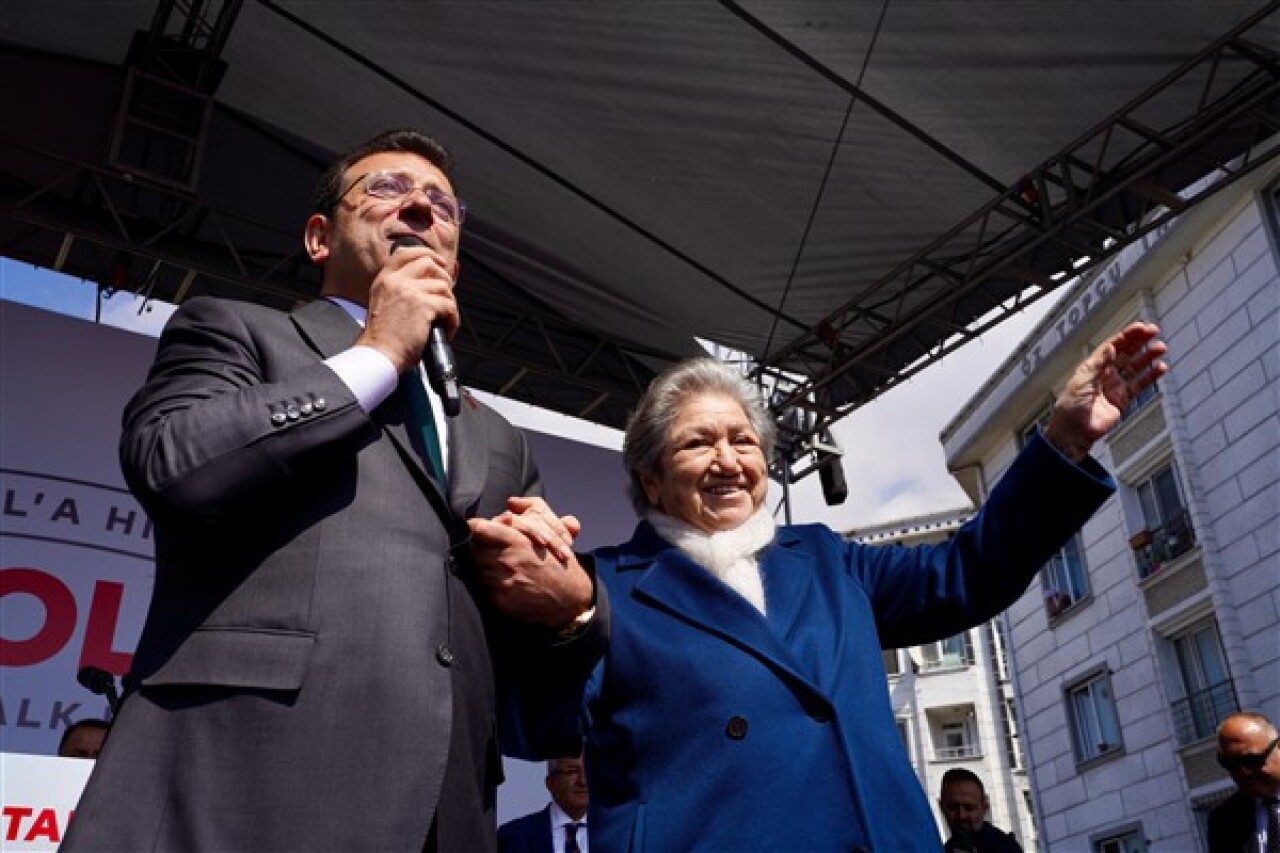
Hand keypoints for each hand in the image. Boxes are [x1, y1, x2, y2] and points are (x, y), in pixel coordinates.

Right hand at [357, 242, 459, 373]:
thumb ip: (400, 291)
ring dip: (449, 303)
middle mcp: (396, 281)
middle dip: (443, 277)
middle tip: (446, 295)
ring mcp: (409, 291)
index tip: (438, 262)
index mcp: (384, 280)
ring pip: (443, 286)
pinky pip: (449, 305)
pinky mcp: (423, 306)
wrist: (379, 355)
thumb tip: (428, 284)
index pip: (405, 252)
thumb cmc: (383, 338)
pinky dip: (452, 319)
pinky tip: (446, 330)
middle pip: (429, 263)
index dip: (426, 254)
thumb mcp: (384, 304)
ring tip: (444, 319)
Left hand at [468, 497, 592, 628]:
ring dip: (482, 567)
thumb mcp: (551, 532)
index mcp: (518, 541)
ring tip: (495, 567)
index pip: (480, 529)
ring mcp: (502, 582)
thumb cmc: (559, 564)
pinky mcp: (500, 601)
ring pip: (477, 569)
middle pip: (474, 549)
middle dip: (478, 548)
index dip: (475, 527)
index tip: (476, 528)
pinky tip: (499, 584)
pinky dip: (488, 585)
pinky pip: (483, 589)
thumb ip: (532, 511)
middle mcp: (507, 560)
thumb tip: (512, 501)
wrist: (570, 599)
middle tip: (487, 549)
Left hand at [1043, 321, 1168, 460]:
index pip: (1112, 346)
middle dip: (1139, 341)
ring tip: (1160, 348)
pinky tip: (1160, 368)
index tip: (1141, 328)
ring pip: (1134, 367)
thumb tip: (1110, 346)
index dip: (1127, 336)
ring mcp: (1114, 387)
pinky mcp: (1122, 400)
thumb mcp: (1082, 382)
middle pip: (1125, 353)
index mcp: (1092, 367)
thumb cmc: (1070, 409)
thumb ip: (1098, 364)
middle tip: (1154, 331)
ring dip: (1147, 356)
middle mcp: (1104, 375)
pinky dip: (1150, 376)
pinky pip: (1139, 385)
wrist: (1074, 434)